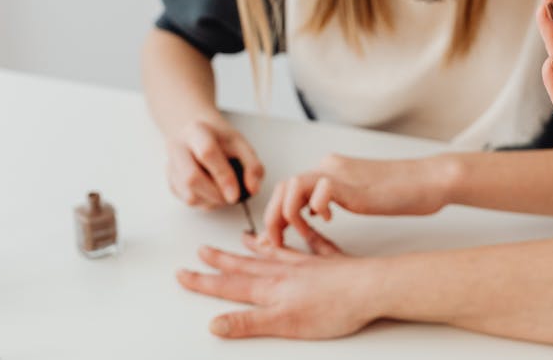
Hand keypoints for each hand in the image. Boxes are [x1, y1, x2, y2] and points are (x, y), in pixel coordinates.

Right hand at [165, 118, 263, 207]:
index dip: (223, 177)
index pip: (207, 153)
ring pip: (188, 194)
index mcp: (197, 131)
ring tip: (224, 193)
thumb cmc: (220, 140)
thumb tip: (253, 189)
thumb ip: (252, 166)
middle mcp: (178, 147)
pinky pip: (187, 200)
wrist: (198, 134)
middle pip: (192, 178)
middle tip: (232, 197)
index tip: (236, 194)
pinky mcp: (171, 181)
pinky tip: (213, 192)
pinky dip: (205, 202)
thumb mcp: (242, 145)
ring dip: (211, 201)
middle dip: (216, 194)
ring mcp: (171, 165)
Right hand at [176, 227, 381, 338]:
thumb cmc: (332, 307)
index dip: (204, 282)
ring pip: (275, 252)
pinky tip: (302, 228)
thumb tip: (215, 324)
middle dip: (222, 260)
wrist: (370, 288)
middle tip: (202, 250)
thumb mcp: (283, 323)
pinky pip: (313, 244)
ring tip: (242, 238)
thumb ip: (248, 322)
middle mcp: (285, 272)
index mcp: (272, 288)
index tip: (183, 274)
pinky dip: (304, 236)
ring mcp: (307, 264)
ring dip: (256, 246)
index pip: (230, 286)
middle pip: (246, 266)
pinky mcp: (331, 262)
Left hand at [263, 154, 454, 246]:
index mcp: (328, 169)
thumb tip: (310, 213)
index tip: (276, 236)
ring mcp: (339, 173)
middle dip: (273, 217)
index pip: (288, 187)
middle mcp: (329, 166)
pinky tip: (330, 220)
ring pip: (294, 186)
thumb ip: (331, 199)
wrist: (427, 180)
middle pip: (284, 186)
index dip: (276, 212)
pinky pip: (320, 191)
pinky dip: (316, 208)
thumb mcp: (355, 196)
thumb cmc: (397, 191)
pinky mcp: (352, 184)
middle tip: (275, 242)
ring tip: (299, 233)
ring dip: (289, 214)